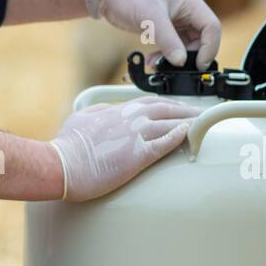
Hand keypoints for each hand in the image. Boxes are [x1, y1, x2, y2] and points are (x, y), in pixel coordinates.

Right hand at [49, 98, 195, 200]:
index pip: (148, 102)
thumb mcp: (80, 118)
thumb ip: (97, 111)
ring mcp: (134, 136)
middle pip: (164, 109)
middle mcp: (128, 119)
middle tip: (199, 114)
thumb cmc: (67, 145)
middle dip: (184, 110)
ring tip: (202, 124)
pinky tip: (189, 135)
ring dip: (188, 122)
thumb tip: (104, 110)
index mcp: (115, 110)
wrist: (62, 164)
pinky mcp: (138, 156)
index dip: (166, 104)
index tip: (177, 108)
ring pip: (169, 124)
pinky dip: (178, 138)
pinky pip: (164, 144)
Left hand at [85, 0, 220, 67]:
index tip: (198, 64)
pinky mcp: (164, 28)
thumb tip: (181, 62)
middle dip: (189, 56)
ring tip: (158, 63)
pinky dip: (165, 56)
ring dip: (175, 58)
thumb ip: (168, 41)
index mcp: (190, 1)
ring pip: (187, 46)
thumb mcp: (150, 18)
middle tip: (173, 66)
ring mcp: (176, 20)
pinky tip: (153, 60)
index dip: (209, 48)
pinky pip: (173, 47)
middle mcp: (186, 10)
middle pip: (202, 39)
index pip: (211, 27)